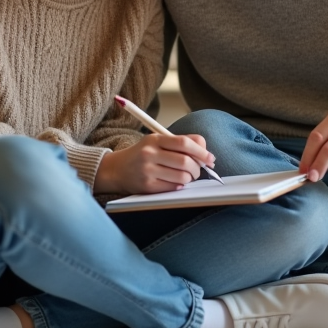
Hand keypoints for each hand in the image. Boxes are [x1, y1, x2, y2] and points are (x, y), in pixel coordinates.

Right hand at [94, 133, 214, 194]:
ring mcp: (148, 171)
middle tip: (198, 170)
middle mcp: (150, 154)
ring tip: (186, 177)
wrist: (117, 169)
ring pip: (182, 177)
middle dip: (198, 168)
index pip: (184, 143)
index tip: (210, 158)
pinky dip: (180, 186)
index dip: (201, 151)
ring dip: (190, 179)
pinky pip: (173, 188)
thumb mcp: (158, 141)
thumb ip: (181, 142)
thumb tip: (206, 151)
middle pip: (186, 161)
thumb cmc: (143, 155)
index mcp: (155, 139)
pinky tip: (176, 182)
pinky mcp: (147, 186)